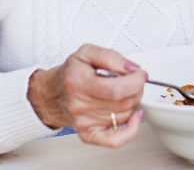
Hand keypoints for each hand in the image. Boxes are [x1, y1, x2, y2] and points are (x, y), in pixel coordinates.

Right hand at [27, 44, 145, 147]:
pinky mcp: (88, 135)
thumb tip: (132, 69)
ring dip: (132, 103)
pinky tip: (133, 118)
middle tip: (133, 80)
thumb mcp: (87, 52)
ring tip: (124, 93)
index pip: (115, 89)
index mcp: (79, 82)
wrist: (54, 93)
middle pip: (122, 103)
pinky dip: (131, 130)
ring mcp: (84, 122)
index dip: (135, 81)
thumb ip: (111, 57)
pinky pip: (115, 141)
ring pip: (123, 116)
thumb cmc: (71, 74)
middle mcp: (79, 105)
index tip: (140, 74)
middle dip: (136, 89)